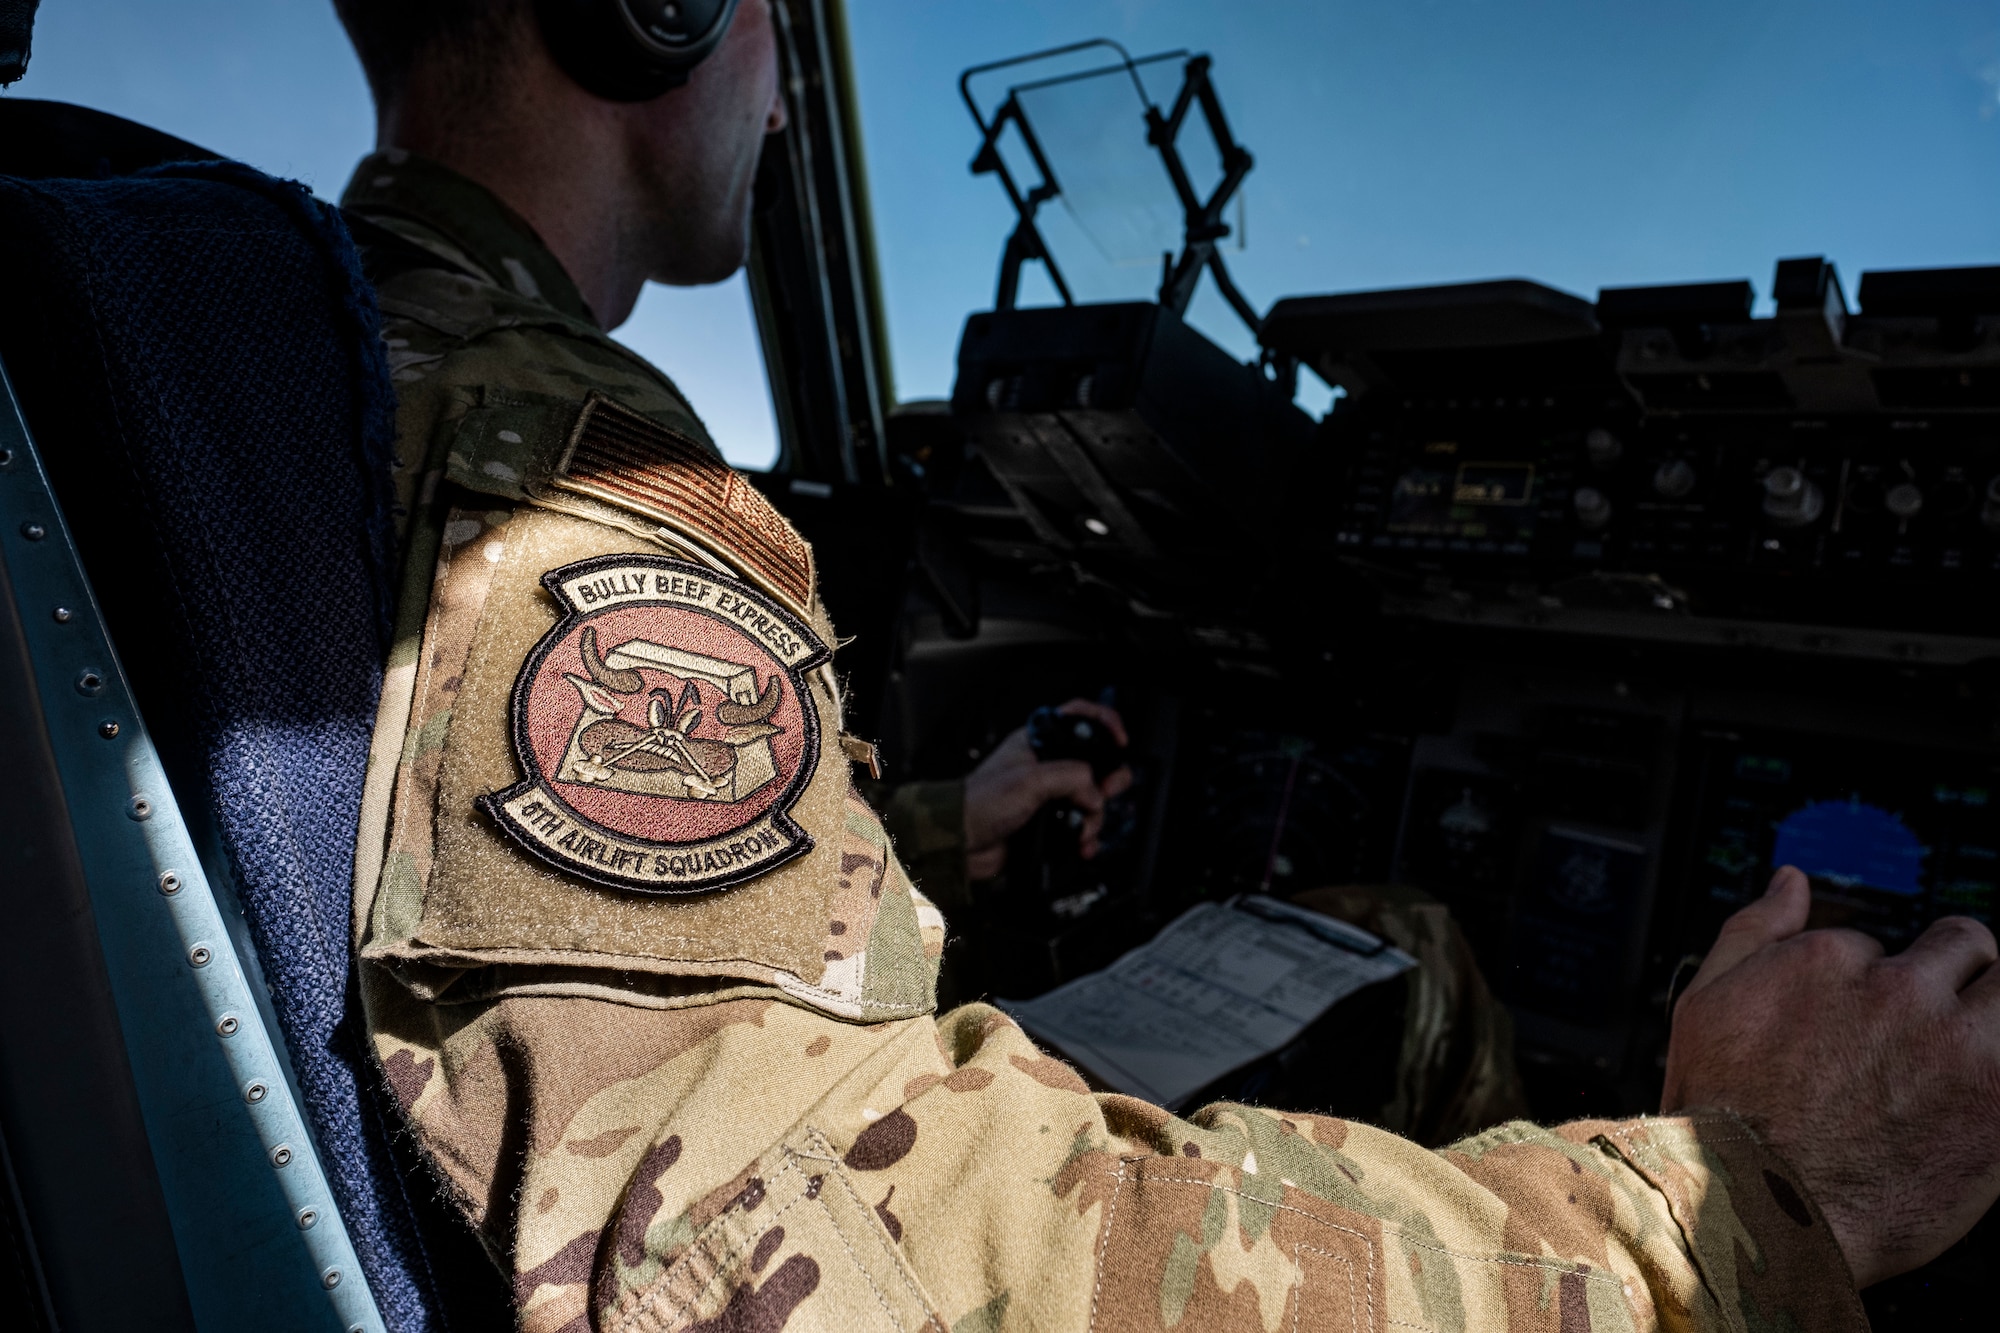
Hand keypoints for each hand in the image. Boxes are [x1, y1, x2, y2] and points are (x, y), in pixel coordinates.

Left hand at [962, 700, 1132, 879]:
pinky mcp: (1048, 822)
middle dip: (1106, 781)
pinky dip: (1085, 835)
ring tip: (1082, 829)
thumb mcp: (1030, 780)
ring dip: (1093, 817)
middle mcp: (1045, 766)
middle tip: (1104, 793)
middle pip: (1093, 764)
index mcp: (1037, 742)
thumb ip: (1071, 777)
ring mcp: (1048, 795)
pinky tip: (1081, 842)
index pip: (1078, 718)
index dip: (1104, 723)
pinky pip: (1079, 825)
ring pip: (1090, 799)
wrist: (960, 842)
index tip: (1119, 741)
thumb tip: (1094, 792)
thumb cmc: (978, 803)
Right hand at [1661, 865, 1999, 1286]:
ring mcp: (1955, 1042)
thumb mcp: (1706, 1006)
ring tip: (1971, 1046)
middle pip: (1964, 942)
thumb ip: (1754, 930)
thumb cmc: (1722, 1118)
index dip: (1872, 978)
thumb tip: (1790, 881)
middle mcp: (1897, 989)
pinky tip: (1979, 1092)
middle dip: (1954, 969)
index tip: (1867, 1015)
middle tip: (1939, 1015)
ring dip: (1995, 1005)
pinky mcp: (1998, 1100)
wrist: (1756, 1214)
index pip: (1877, 941)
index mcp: (1826, 960)